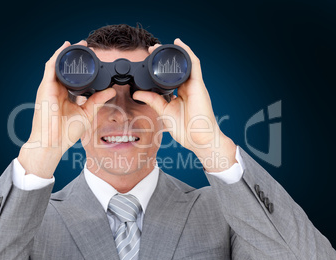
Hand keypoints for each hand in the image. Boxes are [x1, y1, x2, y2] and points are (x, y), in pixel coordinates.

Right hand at [18, 41, 115, 177]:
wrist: (52, 144)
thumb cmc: (65, 133)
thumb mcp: (86, 113)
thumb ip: (97, 101)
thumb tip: (111, 90)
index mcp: (64, 96)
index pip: (73, 78)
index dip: (82, 68)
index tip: (94, 59)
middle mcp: (56, 89)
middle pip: (65, 68)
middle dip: (75, 56)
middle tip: (87, 46)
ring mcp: (49, 88)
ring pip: (57, 64)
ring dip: (67, 52)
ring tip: (79, 43)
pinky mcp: (45, 87)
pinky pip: (51, 67)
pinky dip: (58, 55)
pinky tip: (66, 47)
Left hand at [133, 38, 236, 171]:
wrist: (198, 138)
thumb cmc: (185, 129)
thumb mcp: (164, 112)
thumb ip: (152, 100)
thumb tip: (137, 93)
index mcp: (179, 94)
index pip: (169, 78)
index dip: (159, 69)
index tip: (147, 62)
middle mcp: (187, 87)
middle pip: (175, 69)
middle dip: (164, 58)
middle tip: (151, 50)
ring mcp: (194, 85)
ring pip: (184, 63)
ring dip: (173, 53)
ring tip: (160, 46)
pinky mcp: (198, 84)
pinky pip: (194, 64)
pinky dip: (187, 52)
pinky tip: (179, 44)